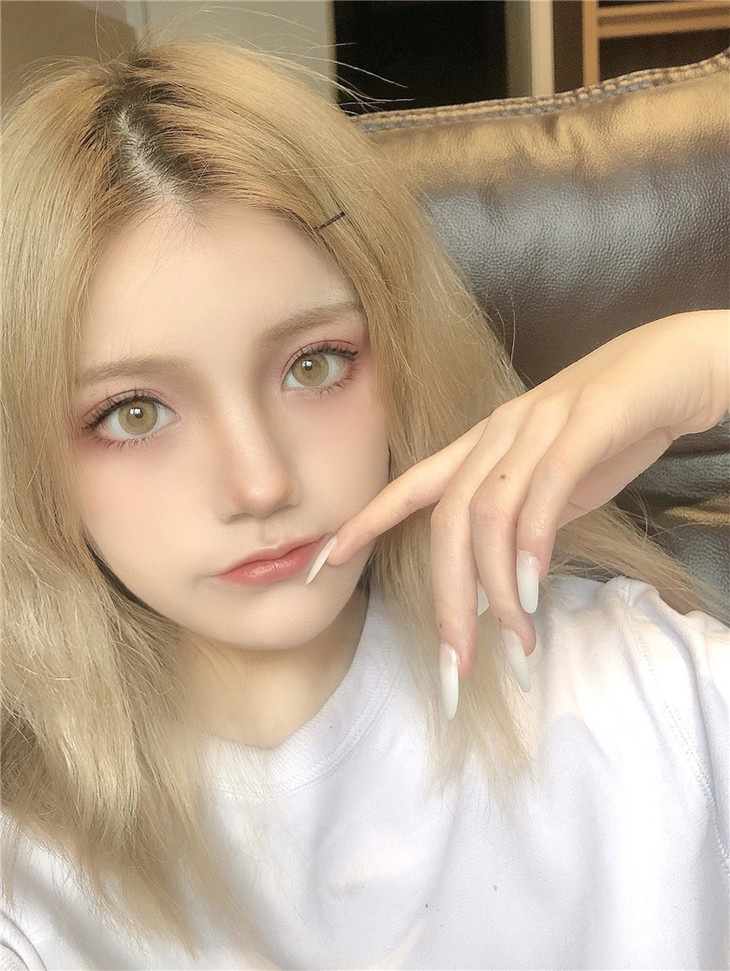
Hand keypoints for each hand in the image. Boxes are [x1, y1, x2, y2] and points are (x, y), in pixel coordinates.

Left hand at [322, 311, 728, 681]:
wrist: (674, 370)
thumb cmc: (609, 431)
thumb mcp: (551, 484)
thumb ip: (517, 524)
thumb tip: (493, 586)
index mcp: (482, 445)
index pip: (411, 486)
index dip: (366, 522)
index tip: (325, 562)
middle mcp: (498, 433)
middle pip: (447, 522)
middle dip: (445, 599)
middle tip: (454, 665)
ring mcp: (539, 425)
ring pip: (490, 515)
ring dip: (497, 588)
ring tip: (514, 640)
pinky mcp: (585, 423)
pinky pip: (544, 490)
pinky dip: (533, 546)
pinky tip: (536, 591)